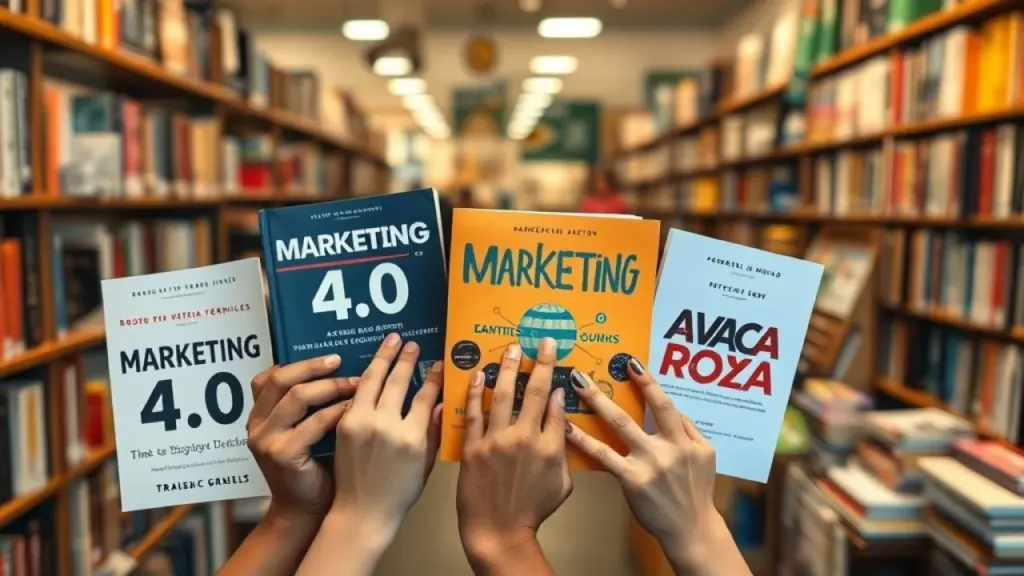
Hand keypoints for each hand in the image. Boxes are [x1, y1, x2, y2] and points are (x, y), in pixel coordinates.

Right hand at [247, 355, 357, 520]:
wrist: (308, 512)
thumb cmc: (316, 467)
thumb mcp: (307, 430)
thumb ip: (312, 405)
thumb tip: (342, 366)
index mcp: (259, 416)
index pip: (268, 377)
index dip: (297, 363)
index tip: (330, 356)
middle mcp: (256, 426)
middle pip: (280, 379)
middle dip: (314, 366)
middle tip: (342, 360)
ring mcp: (266, 441)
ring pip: (298, 397)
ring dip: (331, 386)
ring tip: (358, 383)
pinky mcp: (283, 455)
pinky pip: (315, 423)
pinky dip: (338, 411)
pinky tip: (356, 408)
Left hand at [331, 332, 443, 539]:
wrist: (361, 512)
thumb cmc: (398, 494)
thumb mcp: (425, 465)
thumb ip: (433, 432)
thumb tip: (441, 404)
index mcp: (412, 438)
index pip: (425, 396)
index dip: (433, 377)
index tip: (438, 364)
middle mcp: (387, 426)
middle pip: (399, 382)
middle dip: (407, 359)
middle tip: (412, 344)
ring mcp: (363, 424)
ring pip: (373, 380)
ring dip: (384, 357)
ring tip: (391, 341)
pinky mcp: (344, 425)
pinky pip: (354, 394)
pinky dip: (362, 378)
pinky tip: (369, 368)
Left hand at [456, 338, 570, 570]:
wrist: (498, 531)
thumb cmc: (532, 511)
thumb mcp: (562, 482)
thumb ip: (563, 447)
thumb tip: (560, 415)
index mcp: (550, 448)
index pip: (554, 404)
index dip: (554, 379)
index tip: (554, 358)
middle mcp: (525, 439)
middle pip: (533, 391)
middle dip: (538, 362)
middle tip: (541, 341)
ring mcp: (497, 442)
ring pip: (503, 395)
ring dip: (507, 367)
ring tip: (511, 347)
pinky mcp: (474, 448)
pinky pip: (474, 413)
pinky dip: (476, 391)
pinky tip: (478, 374)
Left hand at [566, 359, 746, 574]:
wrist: (692, 528)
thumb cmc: (697, 490)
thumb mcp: (706, 455)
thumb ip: (689, 429)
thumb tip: (671, 407)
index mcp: (684, 440)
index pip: (664, 404)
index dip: (647, 382)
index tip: (630, 362)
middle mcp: (666, 448)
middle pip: (631, 413)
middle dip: (605, 391)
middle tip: (582, 373)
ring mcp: (647, 464)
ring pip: (616, 428)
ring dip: (593, 405)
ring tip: (573, 389)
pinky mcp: (632, 480)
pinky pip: (603, 456)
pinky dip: (584, 441)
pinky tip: (567, 430)